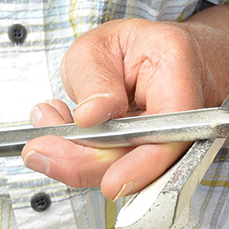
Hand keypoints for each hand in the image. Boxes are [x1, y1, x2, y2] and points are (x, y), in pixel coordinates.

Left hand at [21, 19, 220, 199]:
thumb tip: (91, 117)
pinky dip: (88, 156)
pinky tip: (68, 131)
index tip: (112, 181)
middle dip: (92, 162)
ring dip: (83, 156)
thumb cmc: (127, 47)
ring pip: (134, 167)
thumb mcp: (96, 47)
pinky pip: (125, 166)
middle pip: (150, 156)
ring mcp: (174, 132)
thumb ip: (94, 80)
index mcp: (176, 66)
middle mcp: (184, 105)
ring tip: (52, 124)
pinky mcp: (157, 150)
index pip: (172, 127)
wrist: (146, 54)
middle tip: (44, 149)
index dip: (145, 162)